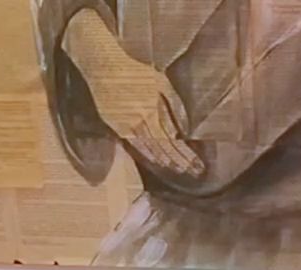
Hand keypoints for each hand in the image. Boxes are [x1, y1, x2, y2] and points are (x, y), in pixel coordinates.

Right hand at [62, 11, 203, 176]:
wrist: (103, 67)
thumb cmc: (134, 71)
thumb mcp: (160, 82)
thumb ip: (173, 104)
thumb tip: (181, 129)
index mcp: (152, 112)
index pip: (173, 140)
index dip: (185, 155)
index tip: (197, 165)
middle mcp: (140, 123)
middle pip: (163, 147)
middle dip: (179, 160)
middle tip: (193, 172)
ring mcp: (127, 126)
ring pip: (149, 149)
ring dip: (164, 159)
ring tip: (177, 168)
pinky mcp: (116, 126)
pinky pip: (134, 144)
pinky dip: (146, 153)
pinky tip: (155, 160)